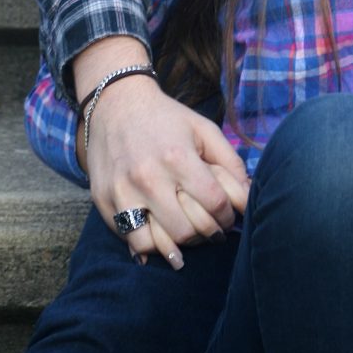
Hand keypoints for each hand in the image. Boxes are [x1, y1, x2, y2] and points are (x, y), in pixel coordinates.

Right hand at [75, 46, 249, 267]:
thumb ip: (230, 161)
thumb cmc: (167, 118)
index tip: (229, 216)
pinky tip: (162, 238)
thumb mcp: (204, 129)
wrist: (116, 105)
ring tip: (189, 237)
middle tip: (213, 231)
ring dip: (180, 246)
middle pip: (188, 230)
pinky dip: (150, 247)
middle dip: (207, 235)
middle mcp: (149, 178)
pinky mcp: (105, 202)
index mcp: (178, 157)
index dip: (228, 215)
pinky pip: (131, 242)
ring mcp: (123, 193)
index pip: (214, 203)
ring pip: (159, 243)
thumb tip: (248, 195)